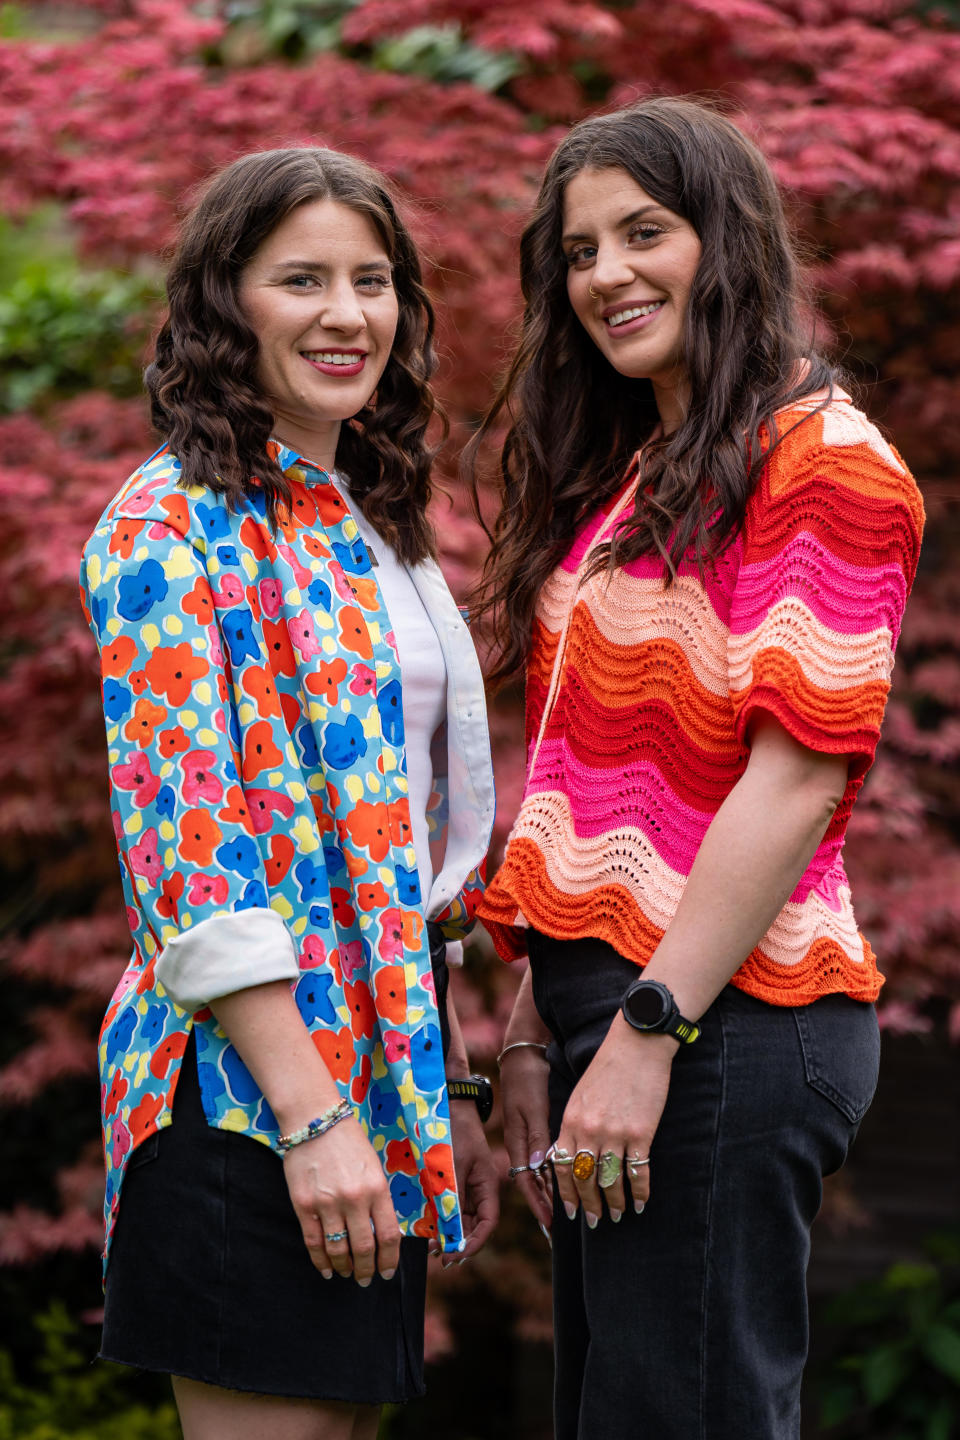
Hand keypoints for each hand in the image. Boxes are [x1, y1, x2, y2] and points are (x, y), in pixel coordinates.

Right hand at [282, 1118, 400, 1284]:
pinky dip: (320, 1261)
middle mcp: (354, 1199)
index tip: (387, 1272)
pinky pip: (313, 1242)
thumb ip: (378, 1199)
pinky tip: (326, 1270)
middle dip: (367, 1270)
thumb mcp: (374, 1167)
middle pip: (363, 1248)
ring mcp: (327, 1204)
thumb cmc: (349, 1142)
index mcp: (377, 1188)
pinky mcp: (304, 1205)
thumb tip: (382, 1233)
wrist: (315, 1121)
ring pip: (338, 1250)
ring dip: (344, 1268)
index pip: (387, 1236)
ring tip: (347, 1274)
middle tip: (366, 1280)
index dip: (389, 1260)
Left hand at [443, 1101, 498, 1264]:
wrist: (446, 1105)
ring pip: (459, 1218)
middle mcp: (477, 1190)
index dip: (475, 1242)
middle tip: (438, 1254)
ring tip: (431, 1245)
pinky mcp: (449, 1182)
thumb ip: (452, 1198)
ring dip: (448, 1233)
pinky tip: (427, 1227)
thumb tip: (450, 1231)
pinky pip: (448, 1206)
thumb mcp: (453, 1165)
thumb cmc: (454, 1131)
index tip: (457, 1255)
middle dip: (458, 1242)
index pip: (488, 1223)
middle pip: (473, 1225)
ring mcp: (464, 1186)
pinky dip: (440, 1219)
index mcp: (487, 1185)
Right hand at [501, 1047, 552, 1231]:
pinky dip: (555, 1170)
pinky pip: (546, 1156)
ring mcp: (528, 1134)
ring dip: (552, 1189)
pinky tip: (567, 1176)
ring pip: (540, 1170)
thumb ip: (536, 1136)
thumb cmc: (527, 1078)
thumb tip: (537, 1167)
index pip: (526, 1181)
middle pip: (533, 1181)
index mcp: (517, 1140)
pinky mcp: (537, 1125)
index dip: (538, 1203)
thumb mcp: (532, 1107)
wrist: (523, 1053)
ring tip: (568, 1207)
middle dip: (546, 1203)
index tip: (551, 1224)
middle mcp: (522, 1142)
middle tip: (563, 1224)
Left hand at [552, 1015, 676, 1225]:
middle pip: (584, 1180)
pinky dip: (640, 1191)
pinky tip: (641, 1201)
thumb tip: (571, 1153)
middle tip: (595, 1221)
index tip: (571, 1211)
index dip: (566, 1193)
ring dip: (614, 1203)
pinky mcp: (640, 1133)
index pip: (562, 1167)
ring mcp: (615, 1134)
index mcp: (570, 1121)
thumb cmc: (609, 1067)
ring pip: (610, 1181)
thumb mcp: (581, 1095)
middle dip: (589, 1205)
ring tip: (619, 1214)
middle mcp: (589, 1131)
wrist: (636, 1044)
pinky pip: (637, 1171)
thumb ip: (574, 1124)